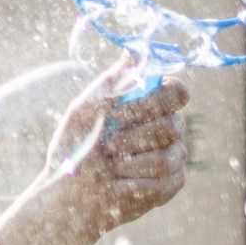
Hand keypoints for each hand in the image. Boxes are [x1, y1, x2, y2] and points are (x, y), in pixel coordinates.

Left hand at [37, 75, 190, 244]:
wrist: (68, 193)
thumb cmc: (75, 147)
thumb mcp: (85, 111)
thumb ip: (111, 83)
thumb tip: (133, 51)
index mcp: (152, 104)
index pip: (177, 92)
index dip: (153, 102)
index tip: (118, 113)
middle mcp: (169, 128)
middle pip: (174, 124)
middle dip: (135, 137)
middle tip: (108, 145)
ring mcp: (173, 157)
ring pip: (170, 156)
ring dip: (132, 162)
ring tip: (110, 165)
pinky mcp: (170, 185)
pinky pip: (167, 182)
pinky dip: (136, 184)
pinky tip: (118, 184)